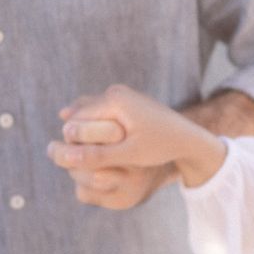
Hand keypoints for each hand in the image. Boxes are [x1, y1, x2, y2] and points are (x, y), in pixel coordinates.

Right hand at [47, 85, 227, 202]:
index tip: (75, 162)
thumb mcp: (128, 154)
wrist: (189, 137)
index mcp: (113, 100)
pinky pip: (100, 112)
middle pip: (81, 115)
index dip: (72, 143)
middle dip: (76, 136)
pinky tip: (88, 142)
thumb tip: (65, 157)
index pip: (76, 121)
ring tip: (79, 153)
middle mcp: (114, 91)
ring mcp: (120, 93)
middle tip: (70, 159)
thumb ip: (97, 155)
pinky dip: (94, 126)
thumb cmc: (160, 146)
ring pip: (89, 112)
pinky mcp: (125, 100)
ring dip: (84, 131)